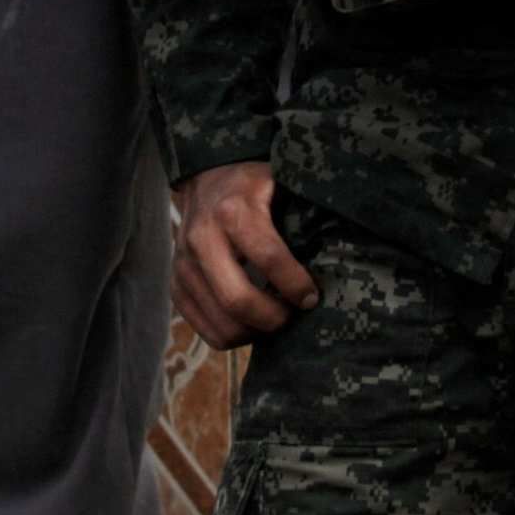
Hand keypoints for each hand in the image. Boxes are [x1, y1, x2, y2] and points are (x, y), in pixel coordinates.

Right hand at [171, 161, 316, 345]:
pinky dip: (234, 335)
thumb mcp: (280, 183)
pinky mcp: (176, 285)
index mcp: (232, 210)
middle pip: (237, 299)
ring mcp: (183, 265)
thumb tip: (338, 258)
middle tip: (293, 314)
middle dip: (274, 318)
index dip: (296, 284)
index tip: (312, 296)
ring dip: (255, 332)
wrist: (208, 179)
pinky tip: (252, 322)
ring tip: (276, 319)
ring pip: (221, 323)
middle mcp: (201, 239)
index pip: (268, 257)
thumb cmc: (254, 184)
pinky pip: (205, 329)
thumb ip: (300, 215)